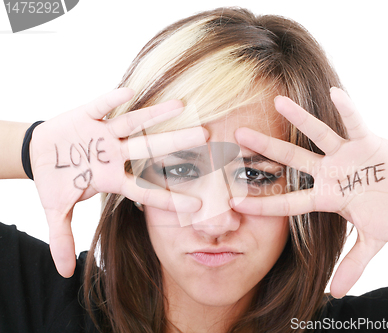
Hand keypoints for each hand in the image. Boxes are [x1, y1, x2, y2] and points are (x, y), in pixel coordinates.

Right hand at [30, 88, 206, 276]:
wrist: (39, 154)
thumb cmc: (56, 181)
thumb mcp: (57, 211)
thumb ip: (62, 239)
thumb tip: (66, 273)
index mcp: (113, 179)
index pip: (146, 190)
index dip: (169, 198)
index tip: (198, 205)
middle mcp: (115, 155)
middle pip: (150, 149)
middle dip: (175, 144)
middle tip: (206, 138)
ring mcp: (103, 135)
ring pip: (134, 123)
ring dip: (155, 115)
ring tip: (182, 105)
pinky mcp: (86, 116)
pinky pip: (101, 106)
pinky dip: (112, 100)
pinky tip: (132, 91)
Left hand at [232, 87, 387, 297]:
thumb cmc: (386, 212)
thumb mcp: (372, 241)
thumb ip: (354, 264)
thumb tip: (336, 293)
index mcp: (326, 197)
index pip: (289, 201)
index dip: (264, 202)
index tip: (234, 201)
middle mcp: (329, 172)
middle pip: (292, 160)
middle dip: (266, 150)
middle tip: (236, 136)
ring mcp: (346, 155)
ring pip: (318, 134)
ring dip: (299, 119)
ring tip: (277, 101)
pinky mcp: (366, 141)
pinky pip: (355, 124)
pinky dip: (347, 111)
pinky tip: (334, 94)